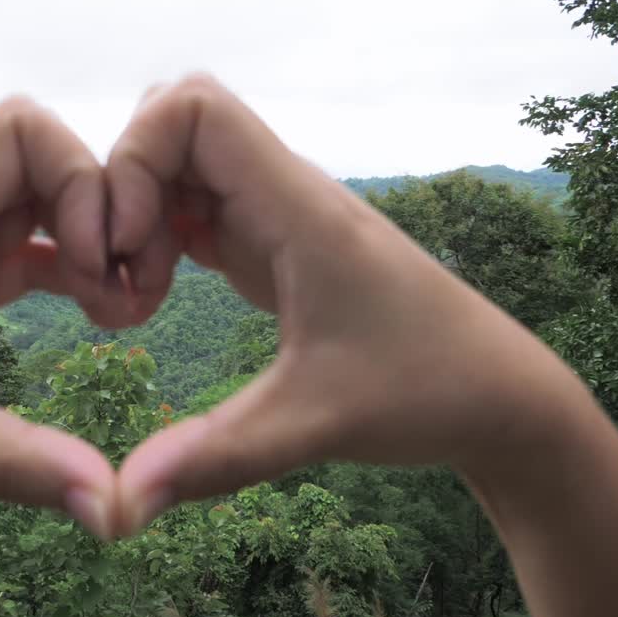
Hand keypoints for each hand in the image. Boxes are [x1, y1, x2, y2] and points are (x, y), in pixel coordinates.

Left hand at [0, 97, 129, 535]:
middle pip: (45, 158)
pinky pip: (27, 245)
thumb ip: (18, 465)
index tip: (95, 260)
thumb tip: (115, 510)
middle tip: (121, 293)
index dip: (78, 175)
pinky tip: (95, 316)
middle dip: (100, 212)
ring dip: (90, 244)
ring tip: (118, 311)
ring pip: (41, 200)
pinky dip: (69, 269)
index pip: (20, 128)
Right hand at [106, 75, 583, 533]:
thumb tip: (118, 510)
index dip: (135, 158)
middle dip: (122, 190)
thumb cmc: (425, 392)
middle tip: (123, 276)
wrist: (499, 395)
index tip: (128, 246)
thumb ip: (214, 459)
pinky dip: (159, 243)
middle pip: (170, 126)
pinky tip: (158, 301)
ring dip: (137, 222)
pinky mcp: (273, 247)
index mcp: (298, 206)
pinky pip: (194, 210)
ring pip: (177, 169)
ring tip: (137, 300)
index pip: (192, 106)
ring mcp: (277, 217)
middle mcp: (284, 194)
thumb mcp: (312, 426)